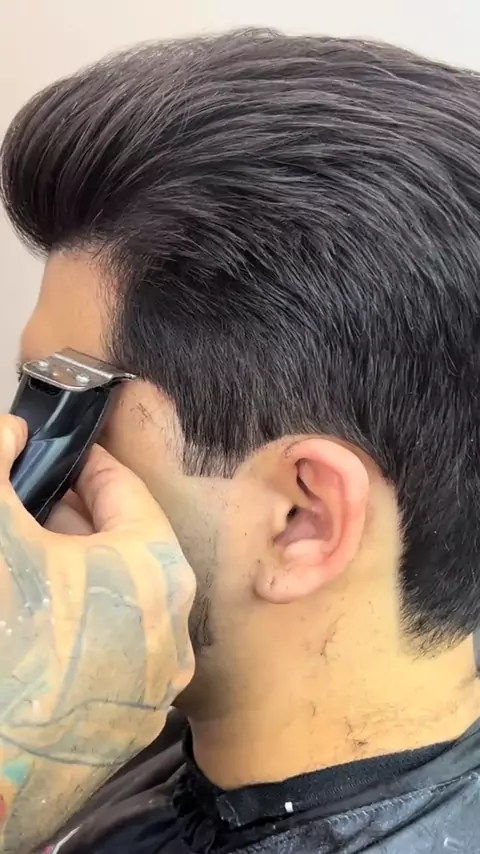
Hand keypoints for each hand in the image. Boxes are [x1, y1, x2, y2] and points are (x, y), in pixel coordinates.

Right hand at [0, 415, 195, 852]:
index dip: (86, 465)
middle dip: (72, 520)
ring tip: (31, 560)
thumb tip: (9, 430)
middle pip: (120, 546)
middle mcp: (170, 626)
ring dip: (74, 573)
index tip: (63, 453)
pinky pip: (109, 651)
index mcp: (156, 568)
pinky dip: (79, 624)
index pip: (125, 491)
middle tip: (34, 504)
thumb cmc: (1, 639)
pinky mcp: (125, 725)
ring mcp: (152, 683)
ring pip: (116, 600)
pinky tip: (36, 620)